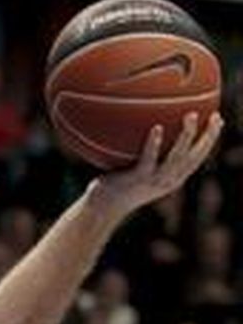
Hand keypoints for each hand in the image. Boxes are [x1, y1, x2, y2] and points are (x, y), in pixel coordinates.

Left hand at [91, 112, 223, 217]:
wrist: (104, 208)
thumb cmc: (118, 186)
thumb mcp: (138, 171)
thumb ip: (147, 155)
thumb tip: (146, 128)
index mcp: (173, 178)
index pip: (198, 158)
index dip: (210, 140)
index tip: (218, 120)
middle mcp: (168, 181)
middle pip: (196, 157)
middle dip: (209, 137)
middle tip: (215, 117)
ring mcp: (154, 180)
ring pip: (177, 158)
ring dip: (186, 136)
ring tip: (190, 116)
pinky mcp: (137, 179)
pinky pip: (148, 159)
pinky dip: (154, 144)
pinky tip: (156, 127)